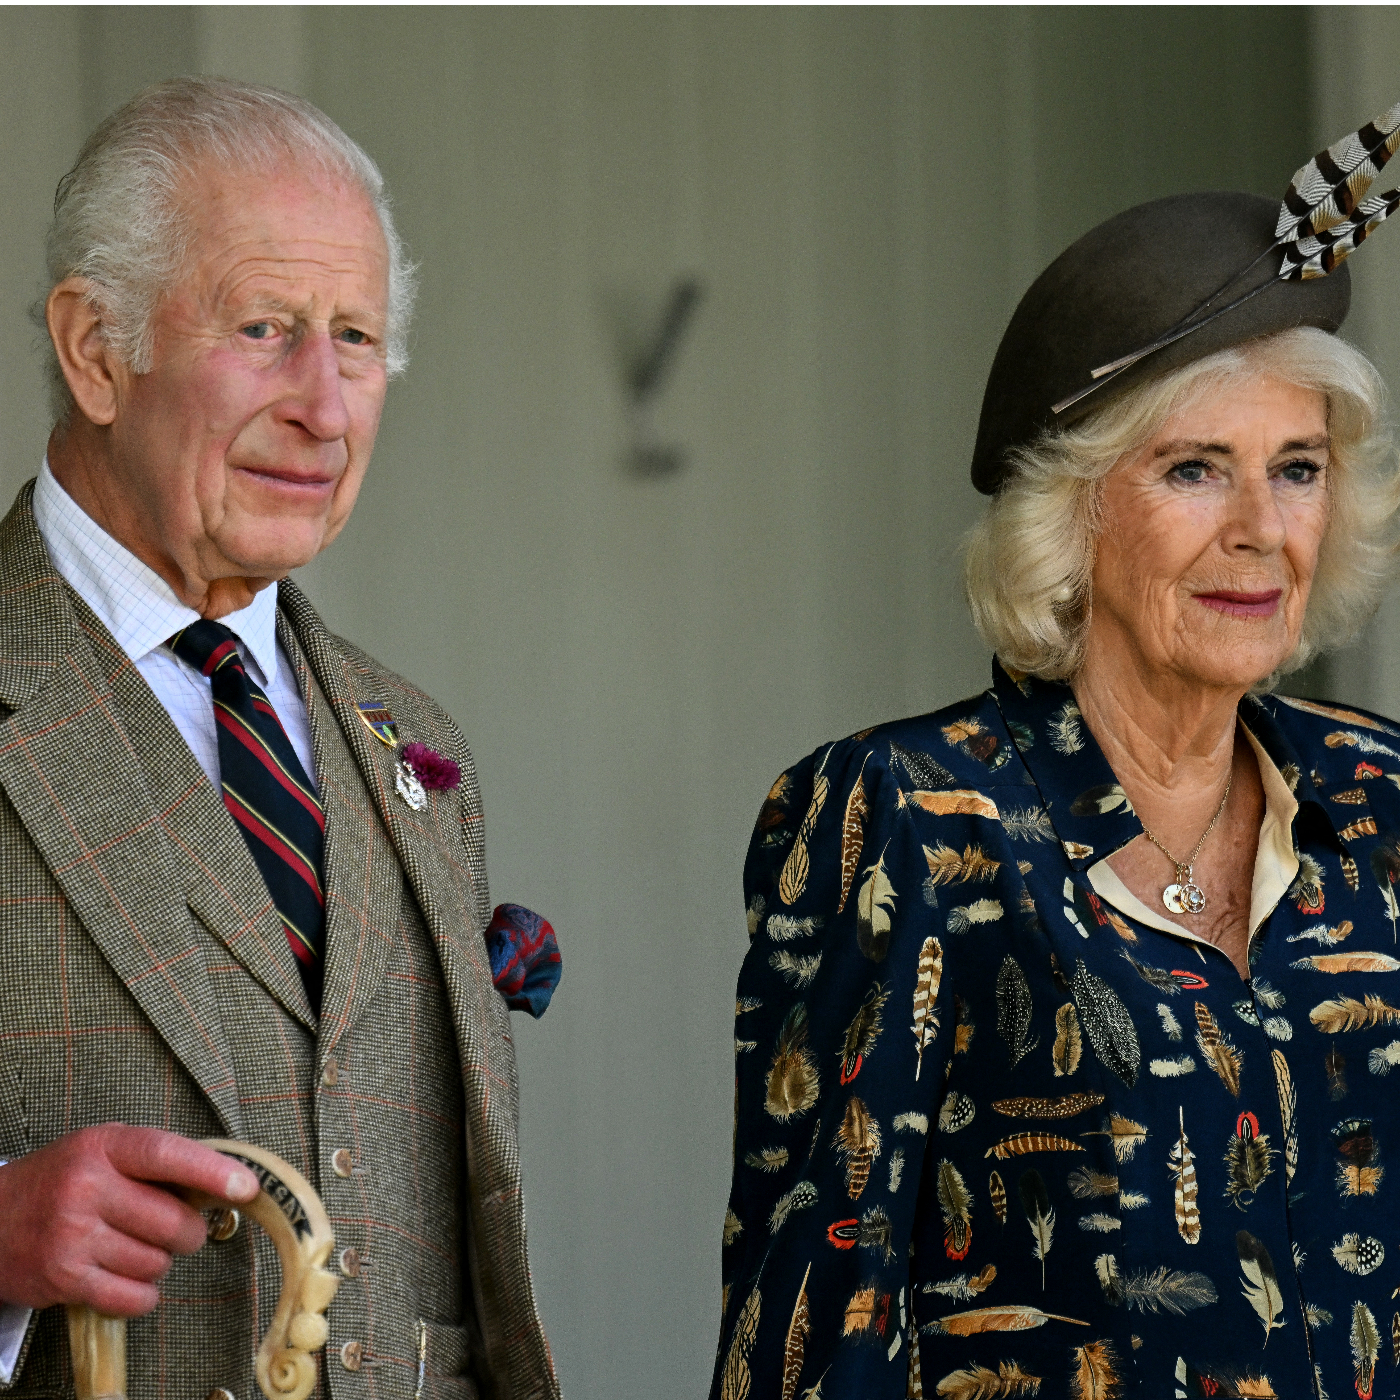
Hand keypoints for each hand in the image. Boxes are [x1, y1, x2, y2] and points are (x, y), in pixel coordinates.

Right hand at [0, 1124, 259, 1314]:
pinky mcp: (63, 1278)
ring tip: (131, 1247)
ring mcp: (72, 1235)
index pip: (168, 1155)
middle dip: (187, 1232)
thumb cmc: (61, 1181)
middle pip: (173, 1222)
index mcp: (103, 1146)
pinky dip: (142, 1295)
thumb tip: (225, 1181)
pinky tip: (126, 1278)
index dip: (213, 1172)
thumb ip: (157, 1160)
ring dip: (158, 1262)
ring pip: (156, 1262)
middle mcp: (86, 1188)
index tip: (247, 1187)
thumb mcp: (103, 1150)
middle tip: (173, 1229)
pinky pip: (133, 1297)